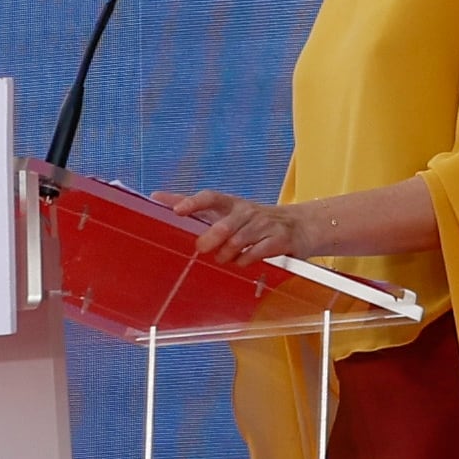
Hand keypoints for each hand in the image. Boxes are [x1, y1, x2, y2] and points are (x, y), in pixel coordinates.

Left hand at [152, 188, 303, 265]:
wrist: (301, 226)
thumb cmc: (256, 221)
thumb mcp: (229, 211)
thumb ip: (195, 206)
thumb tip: (157, 197)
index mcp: (232, 203)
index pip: (210, 197)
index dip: (193, 203)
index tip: (176, 210)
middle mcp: (247, 211)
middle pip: (224, 225)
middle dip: (210, 239)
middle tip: (202, 248)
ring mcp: (264, 225)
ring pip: (237, 242)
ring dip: (226, 255)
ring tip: (224, 258)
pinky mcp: (278, 240)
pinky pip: (255, 254)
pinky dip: (244, 261)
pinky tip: (242, 261)